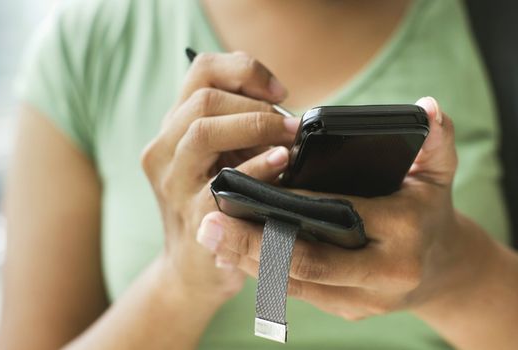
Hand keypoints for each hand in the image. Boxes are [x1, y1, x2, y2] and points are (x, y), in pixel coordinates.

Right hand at [141, 52, 299, 305]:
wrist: (193, 268)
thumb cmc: (217, 204)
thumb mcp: (220, 157)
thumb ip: (240, 127)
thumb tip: (283, 105)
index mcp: (174, 128)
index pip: (201, 70)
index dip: (245, 70)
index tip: (280, 92)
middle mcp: (164, 150)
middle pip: (204, 99)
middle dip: (256, 105)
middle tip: (291, 124)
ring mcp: (173, 184)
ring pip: (203, 130)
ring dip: (255, 126)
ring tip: (289, 138)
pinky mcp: (193, 216)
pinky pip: (222, 182)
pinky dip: (257, 166)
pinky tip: (282, 163)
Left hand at [197, 97, 483, 319]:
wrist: (443, 269)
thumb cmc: (431, 212)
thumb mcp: (438, 173)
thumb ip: (435, 139)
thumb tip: (428, 106)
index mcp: (403, 233)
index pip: (337, 214)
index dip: (289, 206)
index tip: (248, 190)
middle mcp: (383, 275)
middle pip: (306, 262)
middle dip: (252, 244)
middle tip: (206, 225)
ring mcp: (363, 300)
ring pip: (295, 283)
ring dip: (249, 261)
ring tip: (212, 238)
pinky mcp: (347, 310)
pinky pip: (298, 293)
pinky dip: (265, 273)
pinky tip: (236, 254)